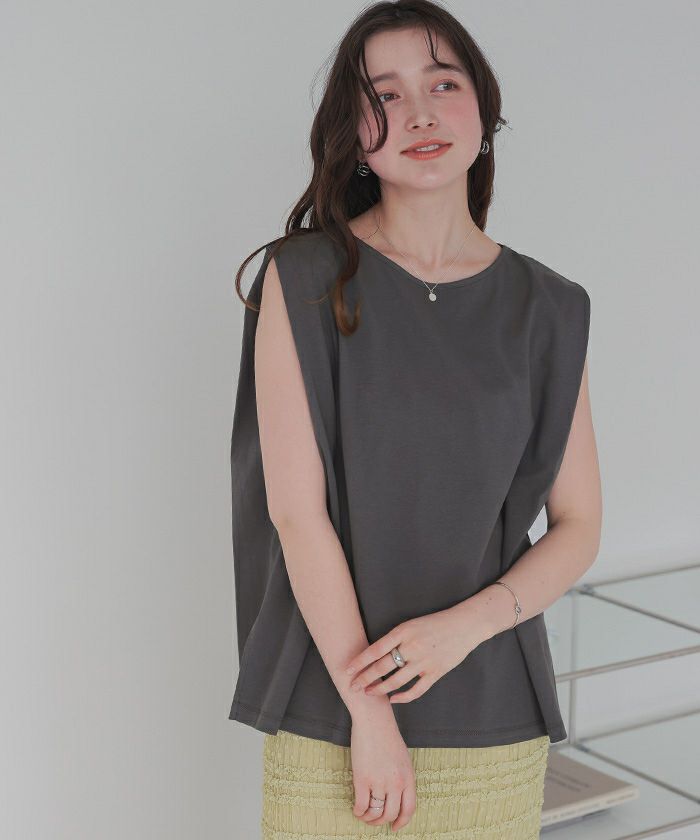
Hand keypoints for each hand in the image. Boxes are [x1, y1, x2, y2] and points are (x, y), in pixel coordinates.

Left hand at [345, 605, 484, 702]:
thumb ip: (395, 638)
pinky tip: (392, 699)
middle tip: (352, 686)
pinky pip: (416, 690)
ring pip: (396, 681)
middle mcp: (412, 646)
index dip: (360, 661)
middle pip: (382, 667)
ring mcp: (424, 661)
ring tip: (368, 693)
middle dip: (364, 678)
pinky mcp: (436, 672)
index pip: (376, 649)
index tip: (347, 670)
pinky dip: (402, 697)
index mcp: (403, 631)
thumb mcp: (412, 624)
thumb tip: (375, 655)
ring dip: (379, 689)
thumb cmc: (435, 622)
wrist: (465, 625)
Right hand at [350, 714, 415, 831]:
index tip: (394, 827)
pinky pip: (361, 805)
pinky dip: (358, 812)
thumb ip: (402, 778)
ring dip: (369, 819)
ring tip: (364, 815)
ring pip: (375, 813)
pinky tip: (356, 809)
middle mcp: (396, 782)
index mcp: (409, 777)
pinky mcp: (362, 778)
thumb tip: (396, 798)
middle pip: (390, 814)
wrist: (373, 719)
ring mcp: (379, 781)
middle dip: (382, 821)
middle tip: (374, 820)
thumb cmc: (387, 735)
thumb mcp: (403, 759)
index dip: (401, 823)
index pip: (409, 810)